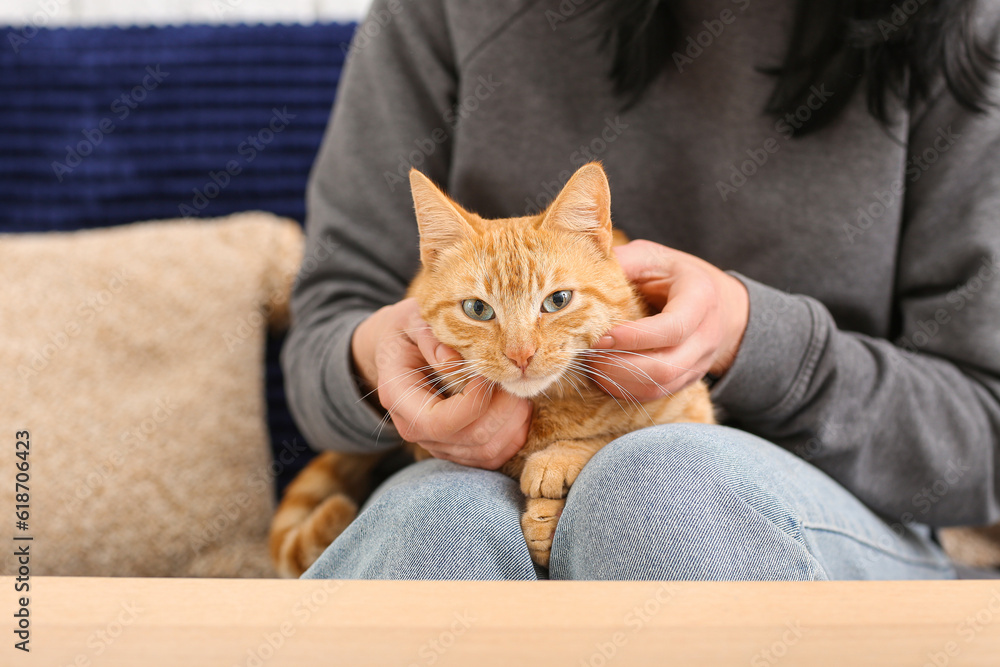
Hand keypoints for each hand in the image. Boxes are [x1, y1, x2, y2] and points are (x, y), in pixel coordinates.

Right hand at [351, 298, 531, 468]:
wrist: (399, 350)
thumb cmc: (408, 331)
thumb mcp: (412, 322)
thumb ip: (429, 339)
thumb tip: (451, 361)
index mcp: (399, 398)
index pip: (440, 421)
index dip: (474, 401)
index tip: (489, 373)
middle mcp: (415, 428)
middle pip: (471, 437)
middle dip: (503, 409)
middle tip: (513, 379)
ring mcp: (436, 442)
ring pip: (487, 451)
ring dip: (514, 422)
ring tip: (519, 391)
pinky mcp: (456, 447)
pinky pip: (492, 456)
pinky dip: (514, 435)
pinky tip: (519, 408)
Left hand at [588, 240, 748, 401]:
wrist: (721, 304)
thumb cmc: (678, 276)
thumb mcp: (654, 258)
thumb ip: (624, 261)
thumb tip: (581, 270)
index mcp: (700, 299)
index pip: (673, 328)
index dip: (635, 337)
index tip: (600, 337)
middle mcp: (706, 336)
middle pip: (666, 366)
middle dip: (620, 365)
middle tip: (587, 355)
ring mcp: (699, 362)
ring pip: (660, 385)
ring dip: (620, 380)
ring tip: (591, 366)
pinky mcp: (687, 379)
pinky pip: (656, 394)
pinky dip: (626, 390)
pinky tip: (603, 377)